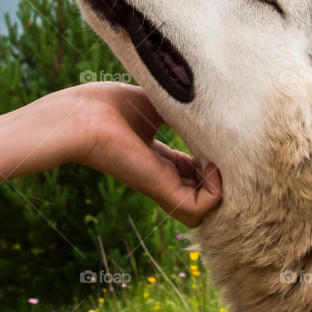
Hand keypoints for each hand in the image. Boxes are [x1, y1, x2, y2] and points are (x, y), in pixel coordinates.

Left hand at [45, 82, 222, 226]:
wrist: (83, 118)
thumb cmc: (110, 105)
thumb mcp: (155, 102)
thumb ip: (182, 109)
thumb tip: (208, 105)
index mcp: (155, 155)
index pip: (191, 166)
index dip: (209, 156)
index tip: (220, 138)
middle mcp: (160, 174)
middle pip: (201, 188)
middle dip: (222, 173)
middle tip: (228, 151)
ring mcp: (161, 185)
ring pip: (206, 206)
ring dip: (223, 185)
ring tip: (222, 158)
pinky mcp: (160, 190)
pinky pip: (201, 208)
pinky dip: (216, 192)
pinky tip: (212, 166)